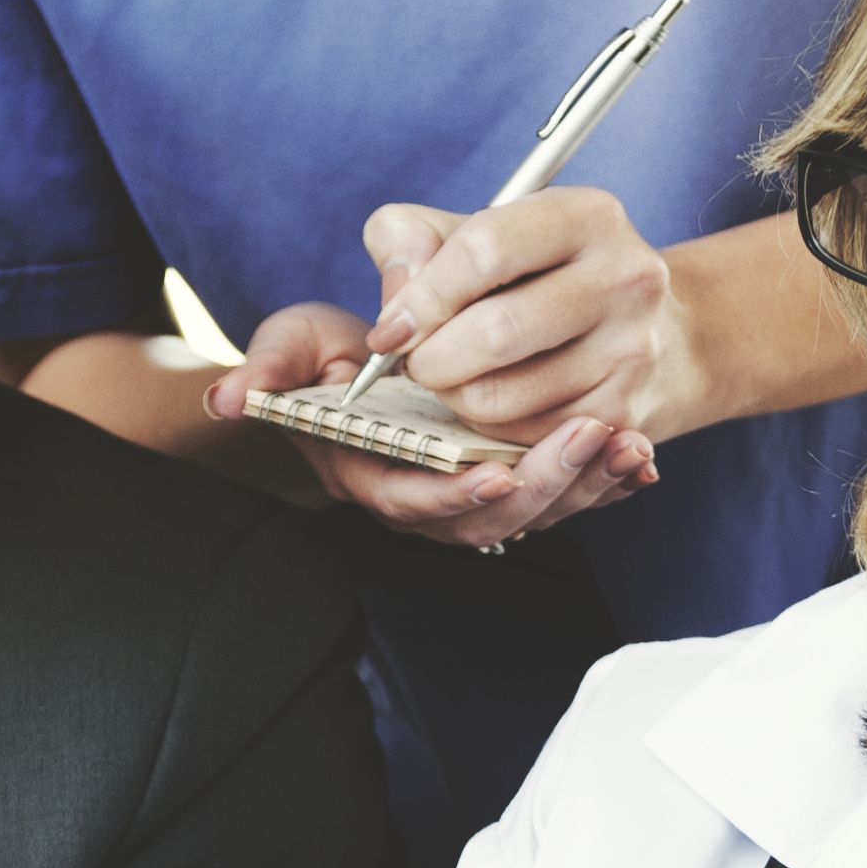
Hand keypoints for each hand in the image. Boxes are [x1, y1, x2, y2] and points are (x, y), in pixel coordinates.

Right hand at [211, 295, 656, 551]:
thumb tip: (229, 396)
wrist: (356, 374)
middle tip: (588, 438)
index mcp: (370, 472)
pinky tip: (637, 458)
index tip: (495, 472)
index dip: (454, 493)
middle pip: (488, 518)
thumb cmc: (321, 361)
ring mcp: (469, 496)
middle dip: (541, 484)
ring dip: (583, 486)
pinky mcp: (509, 481)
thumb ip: (267, 369)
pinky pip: (561, 495)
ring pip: (533, 513)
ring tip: (626, 447)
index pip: (412, 499)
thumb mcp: (290, 349)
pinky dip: (600, 481)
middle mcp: (424, 499)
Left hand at [365, 186, 707, 440]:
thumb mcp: (479, 231)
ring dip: (454, 398)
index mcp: (587, 215)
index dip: (422, 297)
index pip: (484, 251)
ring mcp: (632, 349)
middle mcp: (624, 276)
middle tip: (416, 365)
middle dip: (431, 359)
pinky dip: (488, 429)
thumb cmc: (541, 276)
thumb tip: (396, 306)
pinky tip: (496, 401)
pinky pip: (520, 437)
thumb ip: (411, 239)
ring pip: (499, 397)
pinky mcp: (624, 413)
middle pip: (493, 333)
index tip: (390, 330)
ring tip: (457, 379)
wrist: (655, 333)